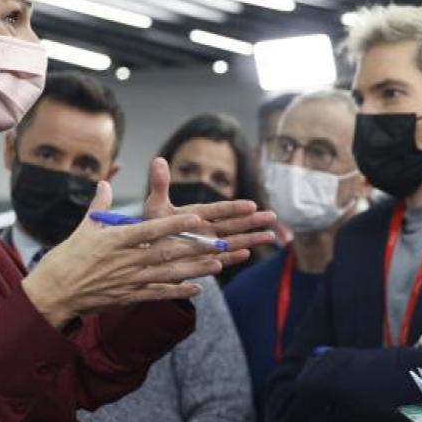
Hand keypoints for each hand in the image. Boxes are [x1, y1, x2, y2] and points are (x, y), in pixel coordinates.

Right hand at [23, 169, 230, 327]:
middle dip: (194, 247)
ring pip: (167, 274)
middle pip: (166, 252)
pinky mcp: (128, 297)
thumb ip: (100, 206)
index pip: (150, 229)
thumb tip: (104, 182)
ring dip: (193, 270)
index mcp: (115, 240)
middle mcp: (125, 260)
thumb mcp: (84, 228)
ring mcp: (128, 280)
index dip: (174, 223)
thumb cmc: (67, 258)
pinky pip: (158, 295)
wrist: (53, 293)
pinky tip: (197, 289)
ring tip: (217, 265)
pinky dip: (177, 292)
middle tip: (219, 242)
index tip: (196, 217)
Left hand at [145, 158, 276, 268]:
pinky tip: (247, 254)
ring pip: (233, 242)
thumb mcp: (155, 206)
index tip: (251, 205)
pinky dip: (232, 258)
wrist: (148, 253)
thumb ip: (160, 185)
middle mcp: (207, 229)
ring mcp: (207, 246)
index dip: (234, 208)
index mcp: (198, 214)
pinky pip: (220, 260)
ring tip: (271, 236)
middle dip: (252, 222)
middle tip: (272, 216)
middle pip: (233, 225)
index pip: (219, 210)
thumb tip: (158, 159)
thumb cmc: (153, 227)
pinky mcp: (204, 262)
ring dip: (251, 239)